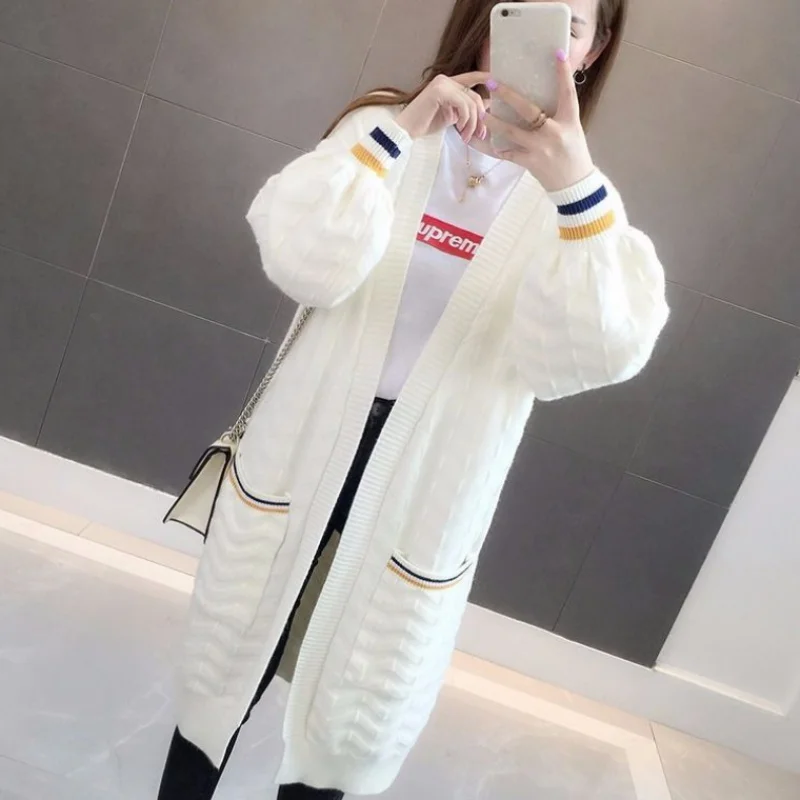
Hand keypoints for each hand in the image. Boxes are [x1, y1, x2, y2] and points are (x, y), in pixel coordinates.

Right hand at [396, 72, 490, 143]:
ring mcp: (442, 83)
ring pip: (470, 102)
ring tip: (465, 136)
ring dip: (472, 123)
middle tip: (479, 135)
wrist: (406, 130)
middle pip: (475, 96)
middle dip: (480, 118)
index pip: (471, 78)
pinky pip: (462, 104)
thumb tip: (487, 107)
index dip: (485, 78)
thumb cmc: (426, 124)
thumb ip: (466, 110)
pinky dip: (464, 119)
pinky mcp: (439, 90)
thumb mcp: (451, 117)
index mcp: (448, 83)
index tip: (497, 82)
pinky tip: (459, 128)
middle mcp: (446, 79)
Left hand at [484, 52, 594, 191]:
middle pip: (529, 110)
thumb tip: (545, 92)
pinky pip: (508, 153)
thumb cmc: (574, 154)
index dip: (563, 73)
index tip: (557, 54)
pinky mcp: (530, 163)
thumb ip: (559, 113)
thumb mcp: (573, 129)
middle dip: (509, 96)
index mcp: (569, 121)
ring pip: (512, 132)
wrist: (575, 185)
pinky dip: (495, 147)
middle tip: (492, 83)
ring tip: (481, 112)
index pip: (567, 92)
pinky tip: (482, 140)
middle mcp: (554, 132)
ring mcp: (541, 148)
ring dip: (494, 122)